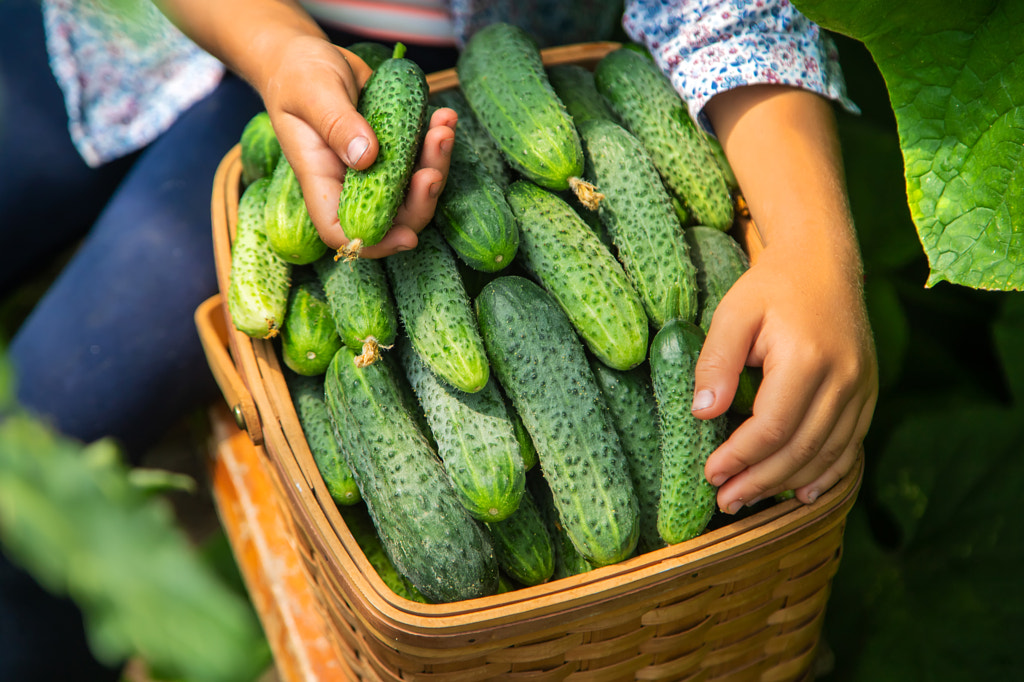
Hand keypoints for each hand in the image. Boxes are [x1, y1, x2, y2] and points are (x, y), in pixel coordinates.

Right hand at [260, 36, 455, 257]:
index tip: (407, 235)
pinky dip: (437, 140)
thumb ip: (338, 124)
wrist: (307, 54)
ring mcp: (374, 167)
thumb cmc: (297, 74)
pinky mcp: (393, 147)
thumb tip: (368, 158)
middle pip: (393, 216)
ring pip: (413, 188)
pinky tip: (444, 115)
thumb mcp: (313, 93)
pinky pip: (421, 157)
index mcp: (321, 179)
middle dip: (422, 199)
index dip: (376, 242)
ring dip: (436, 163)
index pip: (343, 231)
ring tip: (444, 126)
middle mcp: (350, 181)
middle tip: (435, 165)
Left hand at [693, 244, 877, 512]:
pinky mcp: (868, 393)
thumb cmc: (770, 288)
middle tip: (726, 501)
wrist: (823, 264)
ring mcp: (862, 387)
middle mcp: (844, 377)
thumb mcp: (733, 314)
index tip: (710, 474)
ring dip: (788, 483)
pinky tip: (802, 492)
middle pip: (801, 448)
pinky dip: (827, 474)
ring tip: (750, 500)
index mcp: (808, 358)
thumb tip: (702, 414)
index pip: (771, 426)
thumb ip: (716, 362)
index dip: (740, 457)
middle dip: (760, 480)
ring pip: (828, 453)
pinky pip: (851, 445)